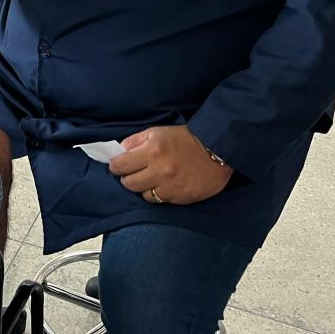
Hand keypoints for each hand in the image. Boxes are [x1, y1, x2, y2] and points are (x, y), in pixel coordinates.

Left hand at [108, 126, 232, 205]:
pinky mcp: (182, 198)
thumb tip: (119, 151)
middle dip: (128, 178)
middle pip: (128, 184)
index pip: (120, 165)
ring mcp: (171, 186)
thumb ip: (135, 141)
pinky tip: (165, 185)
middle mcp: (159, 170)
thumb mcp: (157, 132)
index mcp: (152, 151)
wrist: (218, 149)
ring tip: (151, 179)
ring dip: (144, 188)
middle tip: (134, 173)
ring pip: (143, 195)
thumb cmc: (184, 138)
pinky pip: (161, 201)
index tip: (118, 165)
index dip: (116, 166)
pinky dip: (159, 194)